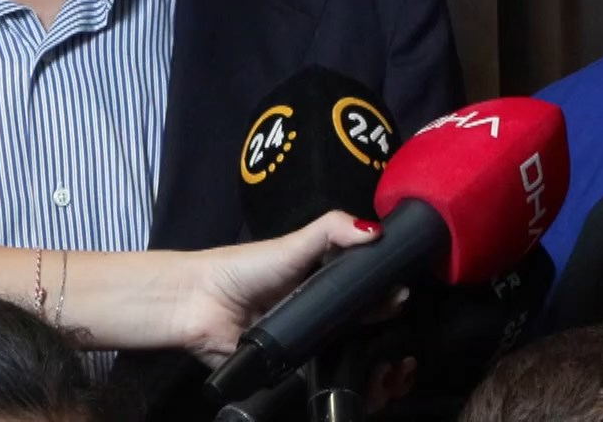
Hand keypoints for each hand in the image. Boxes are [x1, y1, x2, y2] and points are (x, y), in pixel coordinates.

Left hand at [175, 212, 381, 366]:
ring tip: (386, 334)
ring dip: (366, 344)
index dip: (381, 284)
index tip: (402, 285)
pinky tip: (357, 365)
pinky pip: (320, 372)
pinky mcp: (291, 367)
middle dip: (380, 312)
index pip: (359, 282)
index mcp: (317, 278)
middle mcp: (315, 308)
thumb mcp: (293, 243)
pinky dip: (337, 370)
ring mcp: (305, 339)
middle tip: (398, 307)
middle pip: (358, 315)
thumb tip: (378, 230)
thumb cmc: (245, 269)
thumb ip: (332, 230)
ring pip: (344, 345)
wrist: (200, 306)